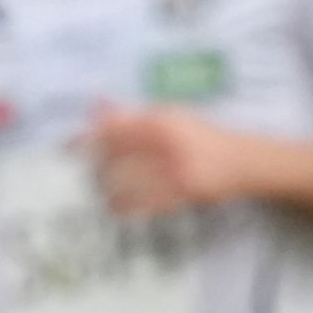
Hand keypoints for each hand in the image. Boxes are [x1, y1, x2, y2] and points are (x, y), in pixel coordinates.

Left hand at [86, 103, 253, 217]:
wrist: (243, 161)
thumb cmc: (204, 135)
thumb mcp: (172, 115)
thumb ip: (135, 113)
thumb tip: (97, 105)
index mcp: (161, 120)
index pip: (113, 130)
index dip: (88, 140)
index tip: (69, 149)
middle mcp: (166, 144)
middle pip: (116, 157)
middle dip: (96, 168)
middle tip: (84, 175)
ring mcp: (175, 171)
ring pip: (128, 182)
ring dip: (108, 190)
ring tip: (100, 192)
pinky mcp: (183, 194)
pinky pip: (146, 203)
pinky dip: (127, 206)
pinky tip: (117, 208)